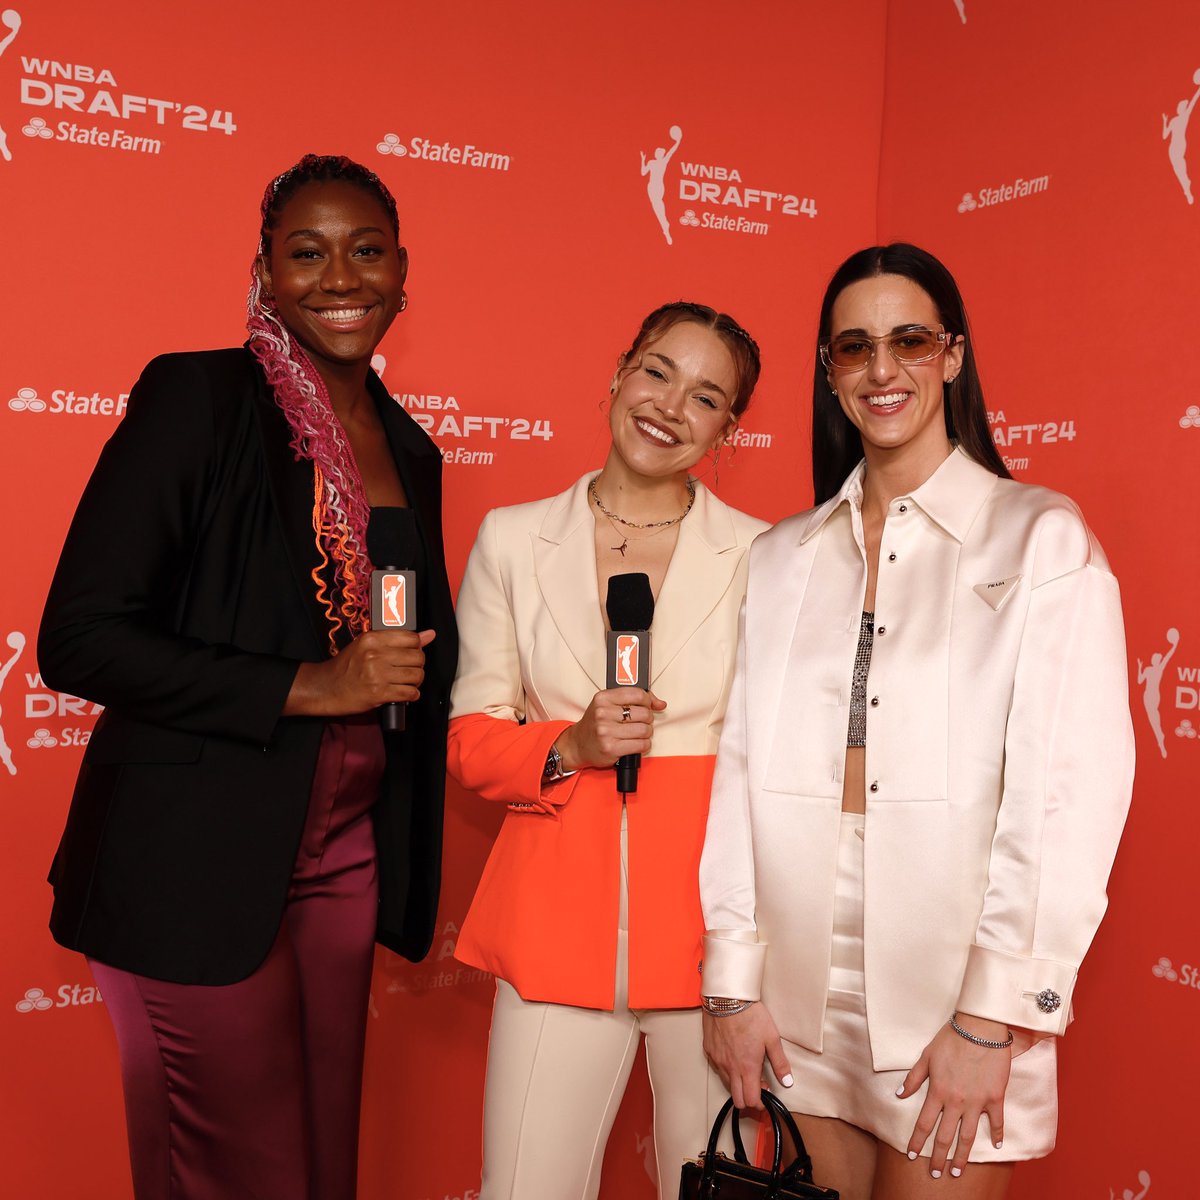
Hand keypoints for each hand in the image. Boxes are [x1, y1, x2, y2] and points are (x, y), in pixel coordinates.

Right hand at [284, 629, 434, 716]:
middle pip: (417, 657)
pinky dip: (411, 695)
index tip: (412, 653)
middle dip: (418, 666)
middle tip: (409, 669)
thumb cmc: (346, 667)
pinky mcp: (379, 693)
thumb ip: (398, 640)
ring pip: (416, 675)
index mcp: (372, 639)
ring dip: (416, 682)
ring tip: (407, 682)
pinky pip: (409, 693)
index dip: (417, 647)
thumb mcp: (367, 646)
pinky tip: (405, 693)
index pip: (412, 638)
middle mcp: (375, 654)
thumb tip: (429, 634)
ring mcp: (377, 674)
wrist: (326, 688)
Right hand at [555, 687, 665, 770]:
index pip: (637, 694)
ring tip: (638, 733)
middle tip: (640, 722)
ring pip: (644, 730)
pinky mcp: (611, 748)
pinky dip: (644, 745)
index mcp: (603, 698)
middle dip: (647, 719)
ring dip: (646, 733)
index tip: (646, 705)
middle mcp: (602, 713)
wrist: (577, 744)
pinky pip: (641, 745)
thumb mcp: (608, 704)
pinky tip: (636, 743)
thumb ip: (634, 699)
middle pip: (644, 713)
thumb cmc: (595, 723)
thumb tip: (660, 703)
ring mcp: (606, 731)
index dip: (647, 700)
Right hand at [702, 1003, 792, 1110]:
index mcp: (747, 1068)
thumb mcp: (772, 1038)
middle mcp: (730, 1068)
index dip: (761, 1103)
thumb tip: (787, 1081)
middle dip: (748, 1098)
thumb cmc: (750, 1015)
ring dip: (737, 1083)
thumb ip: (780, 1063)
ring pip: (727, 1084)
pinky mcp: (709, 1051)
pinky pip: (718, 1068)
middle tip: (757, 1085)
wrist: (727, 998)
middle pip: (737, 1099)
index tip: (766, 1094)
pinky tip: (734, 1055)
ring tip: (746, 1067)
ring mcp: (718, 1060)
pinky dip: (726, 1068)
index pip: (752, 1101)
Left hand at [898, 1014, 1010, 1178]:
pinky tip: (995, 1147)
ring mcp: (977, 1101)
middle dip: (938, 1157)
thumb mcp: (926, 1056)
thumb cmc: (950, 1039)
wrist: (979, 1028)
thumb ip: (913, 1078)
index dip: (916, 1141)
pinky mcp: (995, 1097)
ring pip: (968, 1136)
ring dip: (962, 1156)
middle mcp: (955, 1101)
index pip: (924, 1124)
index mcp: (937, 1091)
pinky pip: (996, 1122)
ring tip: (957, 1171)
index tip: (911, 1155)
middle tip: (936, 1174)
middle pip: (944, 1136)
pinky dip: (996, 1135)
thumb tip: (899, 1095)